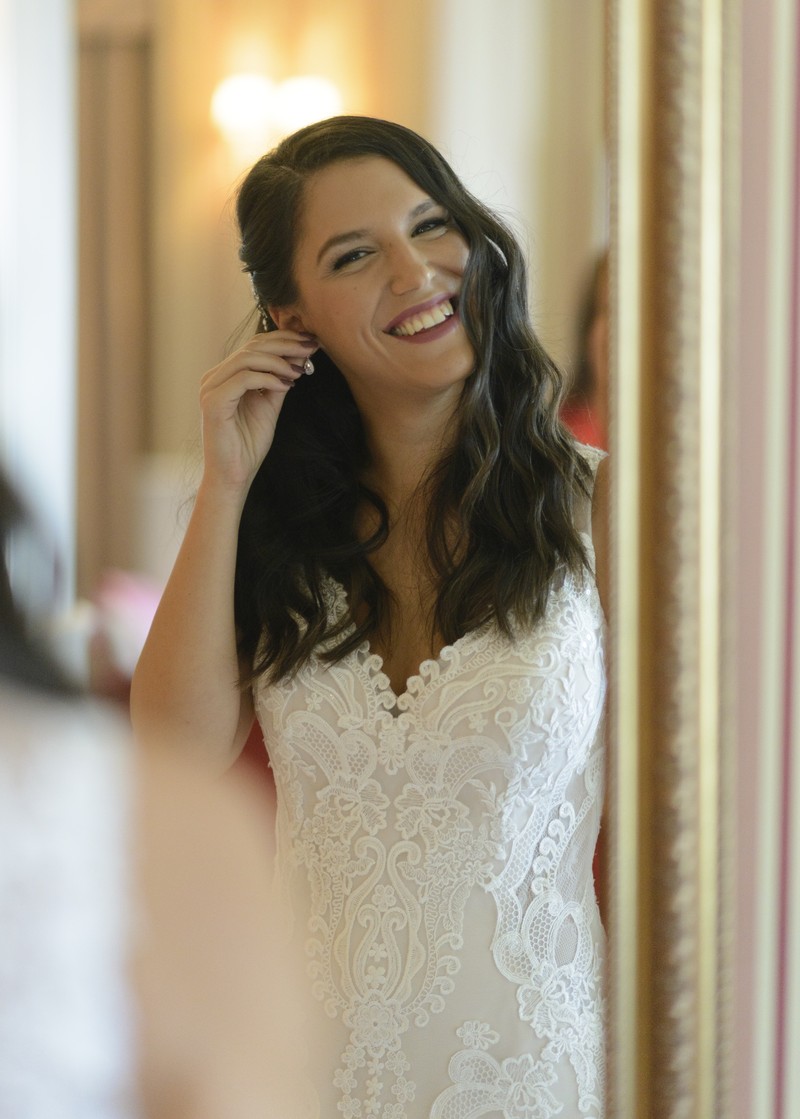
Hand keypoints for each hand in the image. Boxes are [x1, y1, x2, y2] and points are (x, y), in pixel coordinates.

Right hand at [198, 331, 317, 492]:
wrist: (233, 475)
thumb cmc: (248, 444)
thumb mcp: (269, 406)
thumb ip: (278, 381)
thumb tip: (298, 357)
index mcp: (224, 376)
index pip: (254, 346)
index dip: (283, 340)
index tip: (310, 342)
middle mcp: (214, 378)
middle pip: (251, 347)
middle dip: (285, 344)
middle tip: (311, 347)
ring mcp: (210, 389)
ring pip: (246, 358)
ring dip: (279, 361)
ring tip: (300, 370)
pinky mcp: (213, 403)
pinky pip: (243, 379)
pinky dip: (268, 378)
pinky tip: (287, 385)